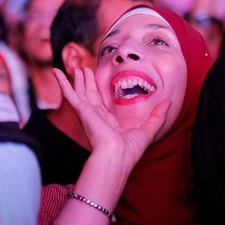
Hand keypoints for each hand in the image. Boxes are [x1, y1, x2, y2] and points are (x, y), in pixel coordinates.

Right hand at [52, 67, 169, 168]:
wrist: (116, 157)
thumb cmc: (129, 150)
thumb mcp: (148, 130)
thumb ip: (157, 116)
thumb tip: (169, 103)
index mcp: (108, 123)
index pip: (102, 104)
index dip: (99, 92)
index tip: (99, 84)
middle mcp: (96, 117)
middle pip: (90, 95)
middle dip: (87, 82)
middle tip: (84, 69)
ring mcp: (87, 113)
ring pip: (80, 91)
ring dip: (77, 79)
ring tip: (75, 67)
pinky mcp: (82, 110)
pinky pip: (69, 93)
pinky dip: (62, 82)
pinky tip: (56, 71)